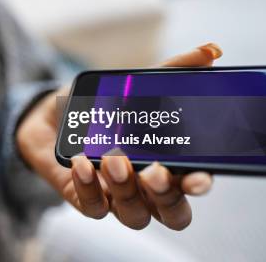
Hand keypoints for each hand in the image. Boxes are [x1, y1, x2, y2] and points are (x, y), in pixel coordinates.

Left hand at [16, 43, 222, 229]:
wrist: (54, 115)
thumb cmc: (104, 105)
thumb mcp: (137, 84)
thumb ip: (174, 70)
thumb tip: (211, 50)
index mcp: (168, 163)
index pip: (193, 184)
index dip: (199, 185)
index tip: (198, 176)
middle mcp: (147, 188)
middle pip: (172, 212)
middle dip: (166, 196)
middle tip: (155, 171)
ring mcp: (116, 196)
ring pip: (134, 214)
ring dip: (126, 189)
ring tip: (113, 158)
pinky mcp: (85, 198)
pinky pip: (93, 206)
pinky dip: (89, 186)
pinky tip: (83, 162)